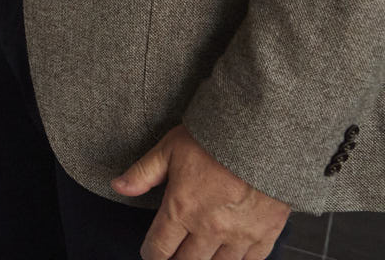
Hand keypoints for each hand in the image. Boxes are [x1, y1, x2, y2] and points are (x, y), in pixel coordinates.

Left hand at [113, 124, 289, 259]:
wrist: (262, 137)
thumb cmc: (215, 140)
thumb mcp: (169, 149)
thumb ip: (143, 173)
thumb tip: (119, 186)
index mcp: (182, 209)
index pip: (159, 249)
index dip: (151, 254)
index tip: (151, 252)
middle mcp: (209, 229)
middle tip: (173, 256)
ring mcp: (239, 235)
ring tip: (198, 255)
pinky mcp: (265, 234)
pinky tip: (228, 256)